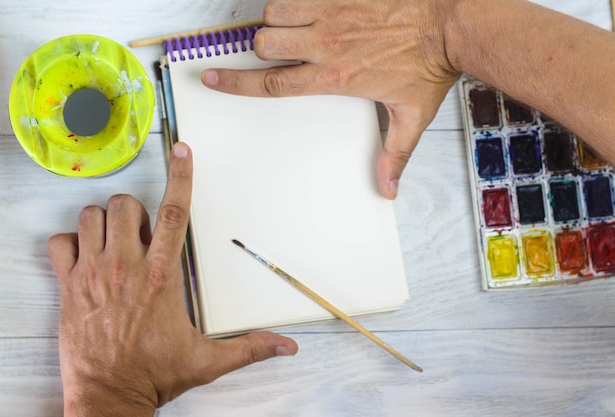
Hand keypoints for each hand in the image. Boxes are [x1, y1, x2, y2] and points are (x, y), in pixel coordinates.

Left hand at [48, 142, 297, 415]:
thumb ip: (250, 348)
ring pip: (90, 217)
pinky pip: (59, 244)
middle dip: (134, 209)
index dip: (180, 177)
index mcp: (161, 277)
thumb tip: (286, 347)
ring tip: (114, 242)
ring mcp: (92, 275)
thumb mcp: (208, 360)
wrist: (109, 398)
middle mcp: (125, 268)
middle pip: (125, 206)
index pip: (173, 214)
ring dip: (102, 222)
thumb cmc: (154, 374)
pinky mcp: (68, 287)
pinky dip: (69, 242)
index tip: (181, 151)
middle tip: (140, 232)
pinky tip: (85, 256)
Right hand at [202, 0, 458, 198]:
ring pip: (276, 12)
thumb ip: (394, 154)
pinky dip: (298, 1)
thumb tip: (387, 190)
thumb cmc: (431, 66)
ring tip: (300, 28)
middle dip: (265, 48)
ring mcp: (331, 11)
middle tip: (285, 51)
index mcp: (333, 76)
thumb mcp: (411, 116)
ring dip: (279, 20)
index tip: (210, 77)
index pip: (271, 82)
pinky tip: (317, 9)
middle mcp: (325, 43)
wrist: (452, 22)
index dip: (234, 82)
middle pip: (265, 42)